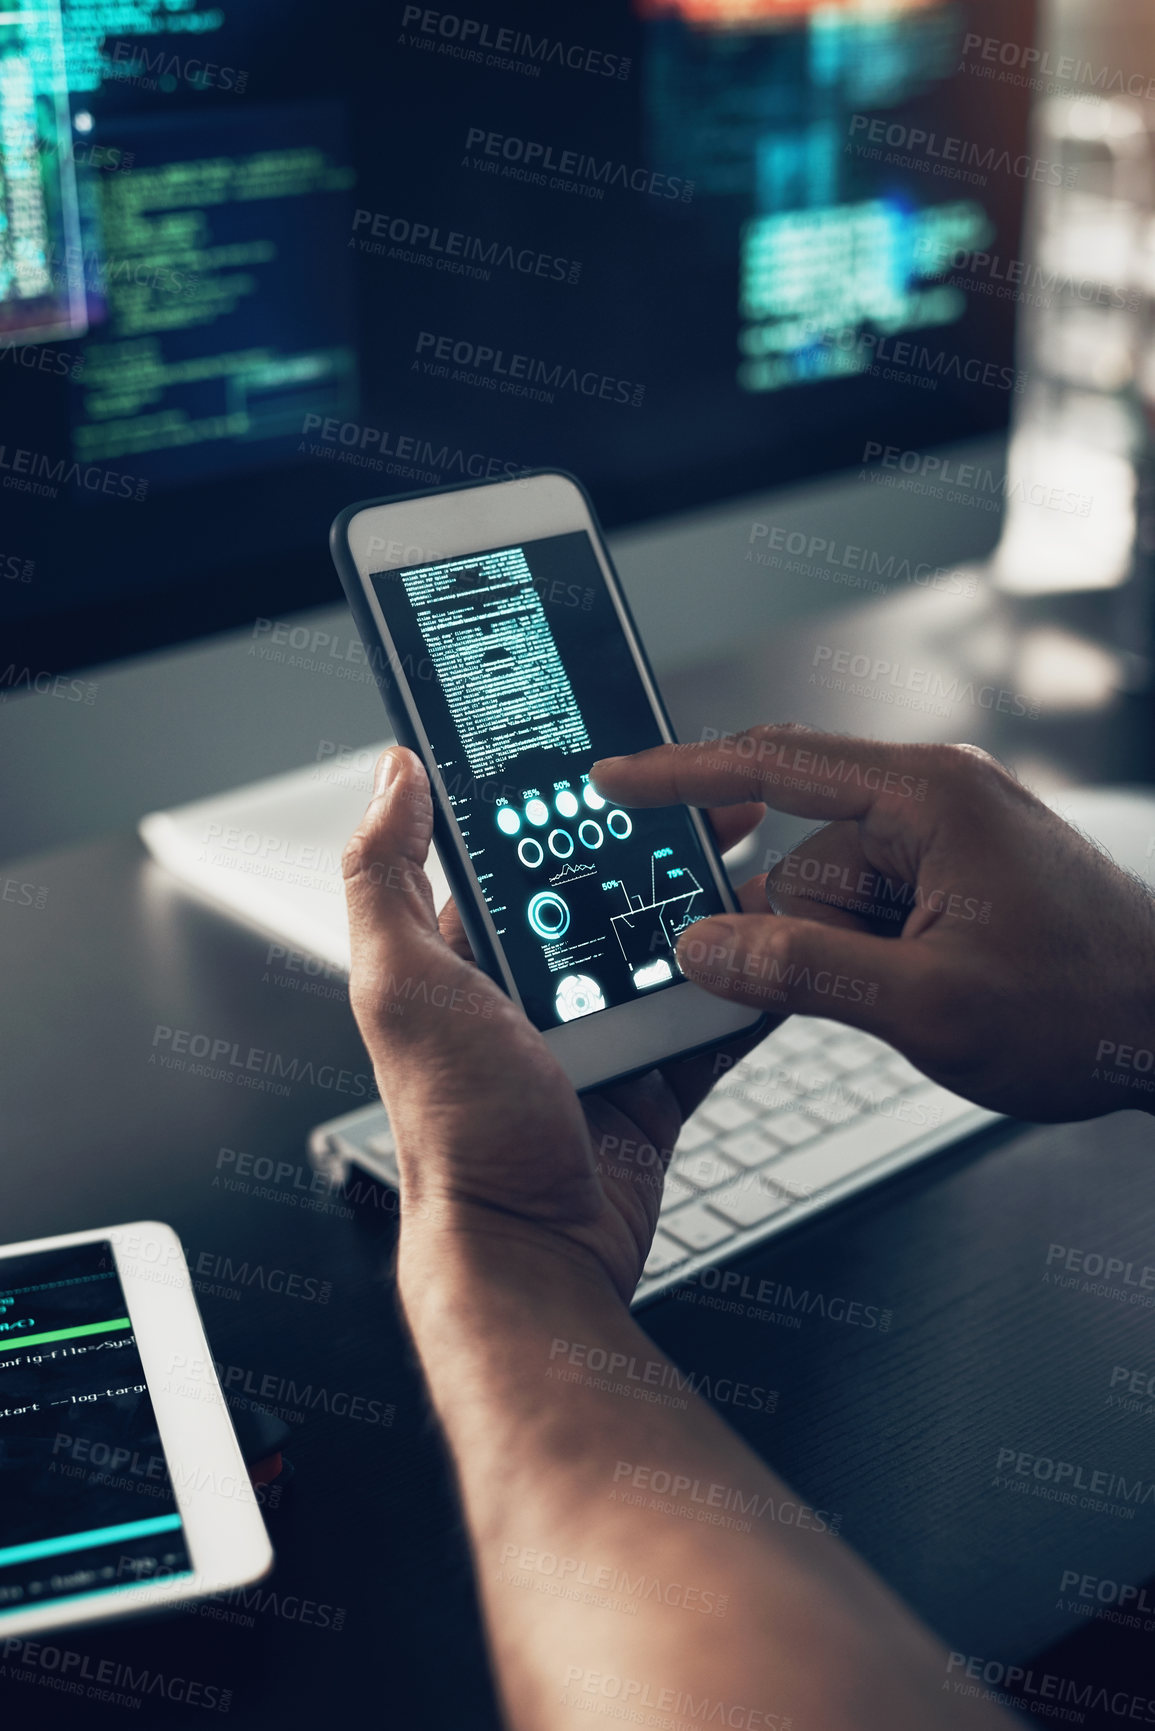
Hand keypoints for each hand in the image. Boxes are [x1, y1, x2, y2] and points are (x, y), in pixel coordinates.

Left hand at [342, 748, 769, 1302]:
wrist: (531, 1252)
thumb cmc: (457, 1129)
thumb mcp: (402, 986)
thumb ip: (385, 877)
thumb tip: (391, 774)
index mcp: (468, 956)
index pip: (522, 854)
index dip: (569, 804)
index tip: (622, 763)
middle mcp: (532, 990)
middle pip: (609, 893)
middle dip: (662, 849)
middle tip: (720, 807)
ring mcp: (599, 1036)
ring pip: (670, 951)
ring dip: (715, 913)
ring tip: (764, 869)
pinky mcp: (653, 1081)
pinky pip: (712, 1021)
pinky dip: (749, 990)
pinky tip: (783, 952)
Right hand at [592, 726, 1154, 1121]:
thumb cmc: (1088, 1007)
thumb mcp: (930, 1004)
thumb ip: (803, 971)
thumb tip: (706, 948)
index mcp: (928, 795)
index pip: (774, 762)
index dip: (681, 774)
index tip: (613, 778)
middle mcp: (935, 799)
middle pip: (801, 856)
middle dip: (802, 933)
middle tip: (864, 989)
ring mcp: (949, 839)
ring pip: (832, 896)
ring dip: (848, 957)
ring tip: (926, 998)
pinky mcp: (957, 877)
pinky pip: (871, 910)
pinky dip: (872, 957)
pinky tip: (925, 992)